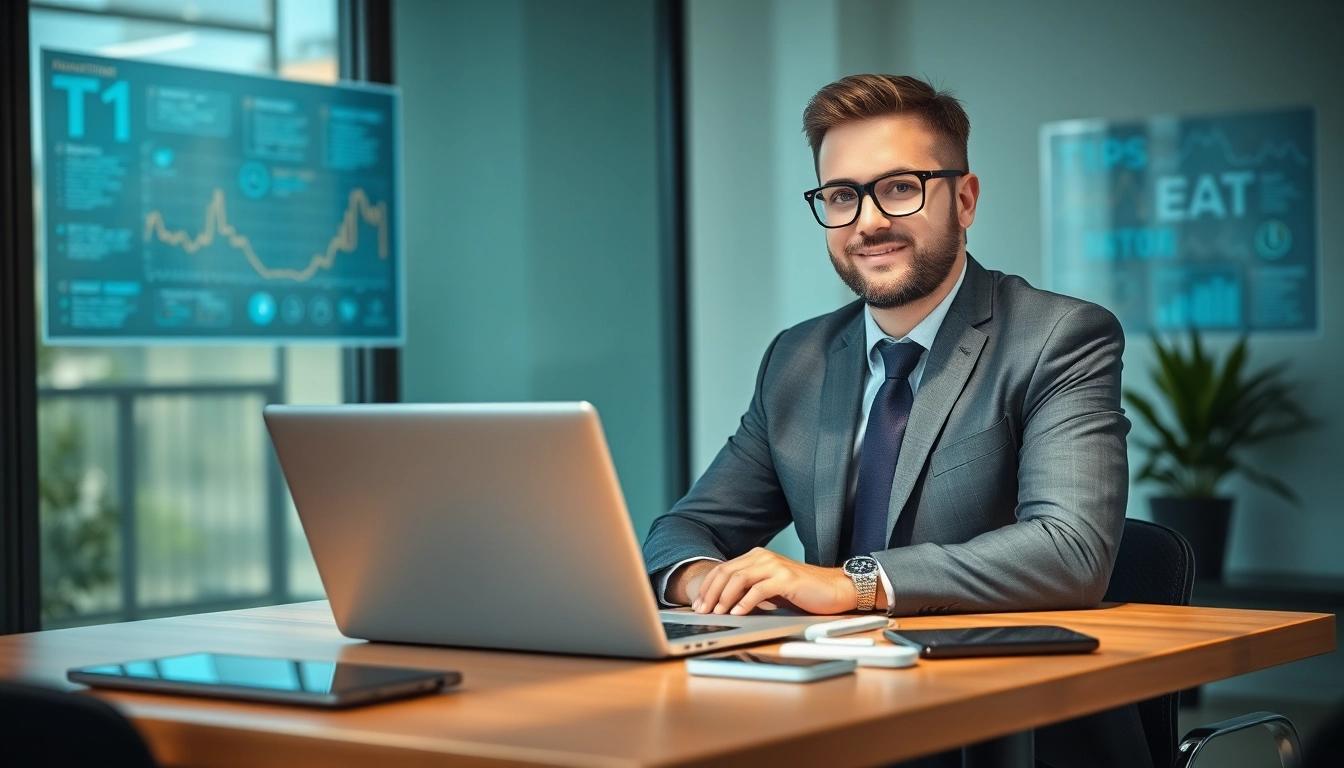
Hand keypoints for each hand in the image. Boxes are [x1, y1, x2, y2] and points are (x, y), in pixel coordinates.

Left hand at [691, 548, 856, 615]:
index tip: (697, 605)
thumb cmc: (802, 592)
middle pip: (726, 572)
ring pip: (739, 578)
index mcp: (757, 557)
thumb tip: (723, 605)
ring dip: (724, 597)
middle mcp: (763, 557)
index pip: (723, 569)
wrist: (834, 589)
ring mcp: (775, 566)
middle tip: (701, 611)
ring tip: (717, 613)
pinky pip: (759, 589)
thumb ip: (749, 591)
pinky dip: (745, 602)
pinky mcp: (786, 578)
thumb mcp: (770, 589)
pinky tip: (738, 613)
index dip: (707, 587)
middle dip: (710, 593)